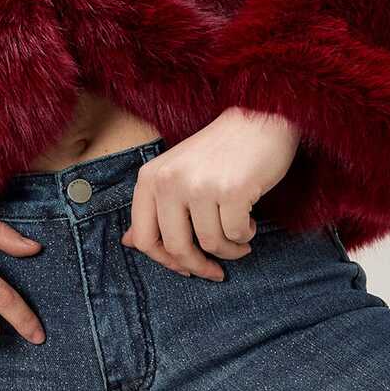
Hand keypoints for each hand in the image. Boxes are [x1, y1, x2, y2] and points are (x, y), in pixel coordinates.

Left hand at [122, 108, 299, 280]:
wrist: (260, 119)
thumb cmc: (219, 151)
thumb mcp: (175, 173)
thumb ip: (153, 207)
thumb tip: (129, 242)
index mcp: (150, 177)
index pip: (144, 238)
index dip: (165, 261)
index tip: (185, 269)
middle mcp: (169, 181)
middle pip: (176, 247)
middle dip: (198, 267)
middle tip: (216, 271)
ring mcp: (199, 185)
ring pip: (211, 243)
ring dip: (230, 250)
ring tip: (240, 239)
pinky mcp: (231, 190)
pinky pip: (236, 234)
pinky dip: (246, 236)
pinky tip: (251, 222)